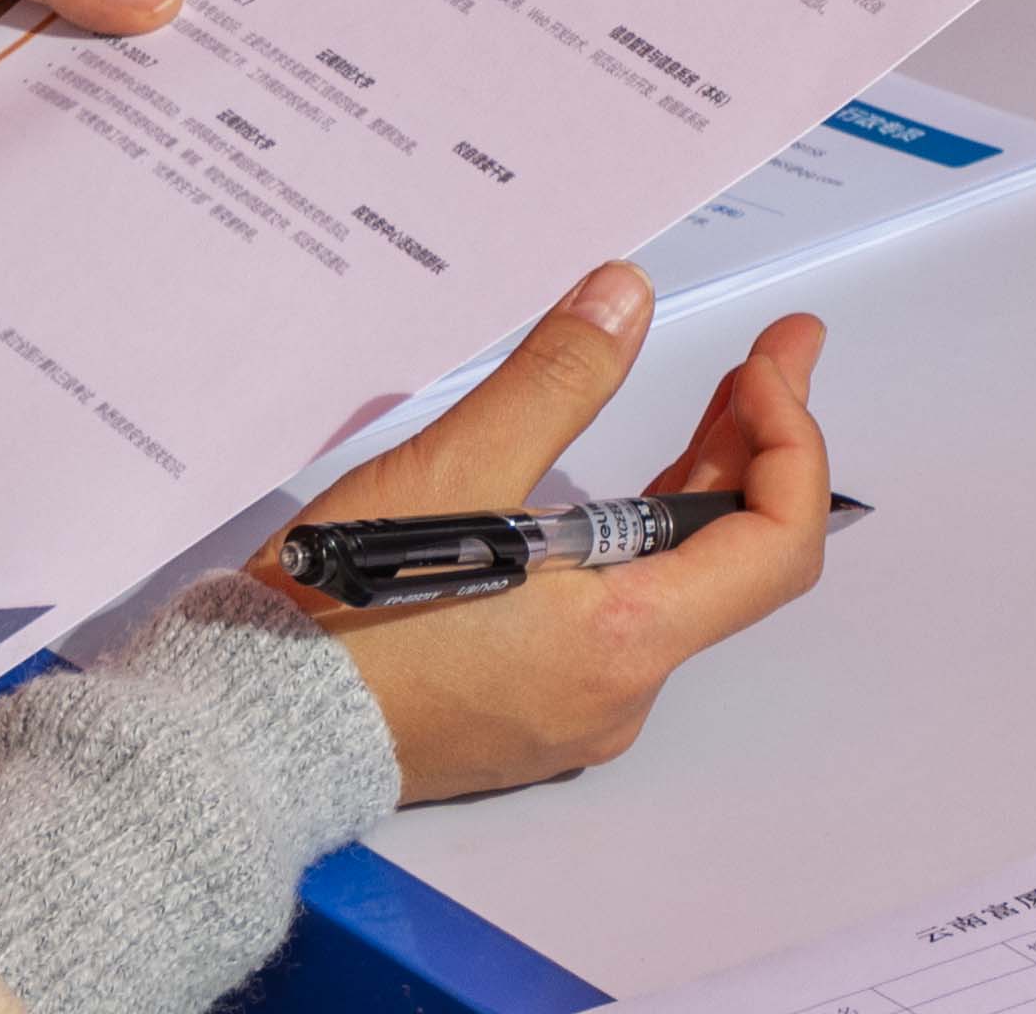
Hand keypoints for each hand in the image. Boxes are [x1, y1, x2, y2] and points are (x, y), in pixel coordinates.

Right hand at [263, 264, 837, 800]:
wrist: (244, 740)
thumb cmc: (342, 615)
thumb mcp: (453, 472)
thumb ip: (554, 380)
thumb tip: (626, 294)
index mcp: (623, 640)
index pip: (776, 544)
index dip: (792, 440)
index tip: (766, 360)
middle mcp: (619, 692)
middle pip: (730, 559)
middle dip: (755, 441)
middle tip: (773, 348)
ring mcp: (576, 711)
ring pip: (672, 585)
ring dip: (696, 484)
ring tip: (717, 393)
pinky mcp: (530, 711)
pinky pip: (617, 616)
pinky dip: (639, 539)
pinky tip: (616, 482)